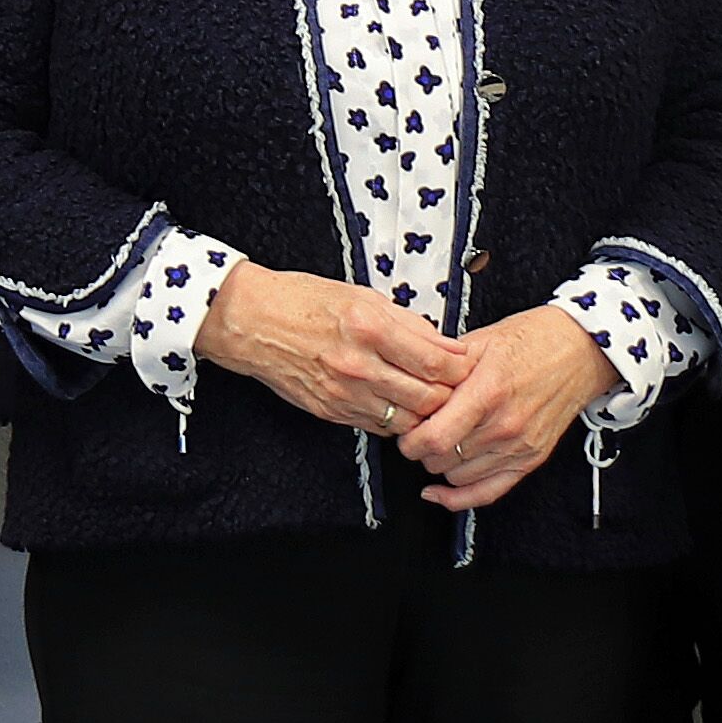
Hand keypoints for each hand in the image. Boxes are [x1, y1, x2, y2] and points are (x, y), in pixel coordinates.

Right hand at [196, 265, 474, 437]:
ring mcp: (344, 394)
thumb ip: (407, 323)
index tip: (469, 364)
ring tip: (433, 400)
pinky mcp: (331, 412)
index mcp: (370, 328)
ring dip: (426, 414)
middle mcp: (359, 365)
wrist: (252, 323)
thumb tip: (446, 344)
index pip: (436, 361)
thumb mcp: (362, 295)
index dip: (462, 367)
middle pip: (428, 398)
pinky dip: (397, 420)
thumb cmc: (304, 300)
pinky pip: (378, 427)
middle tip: (459, 387)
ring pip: (407, 421)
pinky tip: (401, 406)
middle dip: (451, 396)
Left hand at [397, 307, 608, 510]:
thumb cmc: (534, 340)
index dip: (408, 438)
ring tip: (439, 441)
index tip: (404, 427)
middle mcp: (505, 425)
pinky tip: (438, 491)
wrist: (580, 351)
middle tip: (419, 429)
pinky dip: (458, 498)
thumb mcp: (481, 340)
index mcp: (489, 391)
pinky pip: (487, 493)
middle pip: (441, 459)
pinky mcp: (530, 459)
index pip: (434, 437)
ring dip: (439, 463)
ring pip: (457, 476)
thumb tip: (410, 383)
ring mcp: (519, 446)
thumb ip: (444, 365)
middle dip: (420, 447)